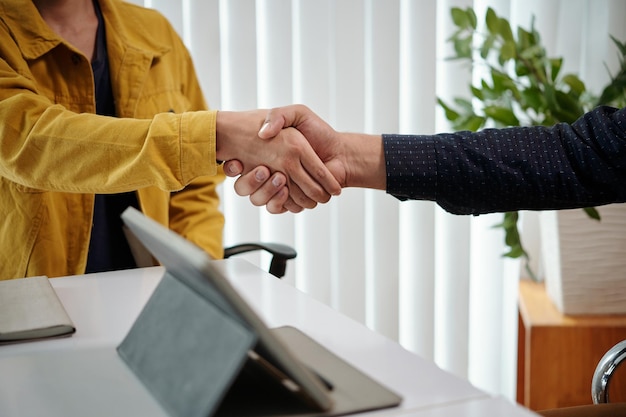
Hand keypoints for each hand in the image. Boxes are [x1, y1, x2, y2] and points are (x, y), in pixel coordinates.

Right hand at [224, 105, 385, 212]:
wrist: (340, 152)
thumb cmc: (319, 132)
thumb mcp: (298, 114)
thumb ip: (279, 115)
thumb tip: (264, 133)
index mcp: (264, 154)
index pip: (236, 165)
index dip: (232, 166)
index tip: (237, 162)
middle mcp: (268, 172)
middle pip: (245, 187)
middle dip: (251, 181)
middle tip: (265, 170)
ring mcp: (278, 188)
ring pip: (259, 199)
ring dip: (266, 191)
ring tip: (280, 179)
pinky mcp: (290, 200)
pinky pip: (277, 208)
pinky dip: (281, 202)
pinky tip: (287, 189)